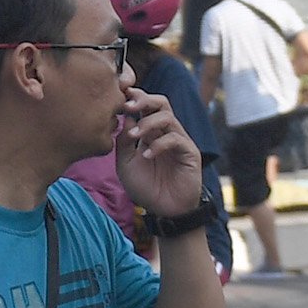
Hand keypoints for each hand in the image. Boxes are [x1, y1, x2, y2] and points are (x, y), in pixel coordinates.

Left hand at [111, 79, 205, 216]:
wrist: (165, 211)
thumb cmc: (146, 188)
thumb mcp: (126, 164)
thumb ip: (123, 141)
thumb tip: (124, 117)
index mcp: (150, 132)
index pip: (145, 105)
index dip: (133, 97)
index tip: (118, 96)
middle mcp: (166, 132)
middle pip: (160, 102)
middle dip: (143, 99)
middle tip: (127, 106)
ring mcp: (179, 141)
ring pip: (167, 117)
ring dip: (147, 123)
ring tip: (134, 136)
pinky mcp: (189, 152)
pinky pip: (175, 139)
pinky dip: (158, 144)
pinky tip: (146, 156)